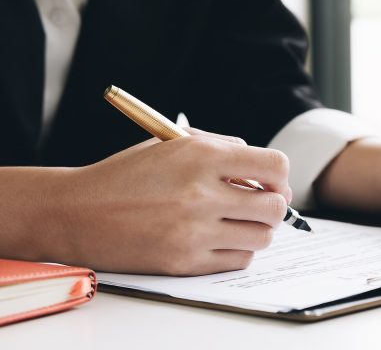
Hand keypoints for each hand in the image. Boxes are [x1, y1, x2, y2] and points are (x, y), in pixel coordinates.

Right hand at [41, 129, 290, 274]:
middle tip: (259, 205)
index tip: (272, 182)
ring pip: (262, 237)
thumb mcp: (173, 144)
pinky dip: (238, 251)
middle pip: (275, 207)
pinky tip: (220, 239)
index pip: (275, 166)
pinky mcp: (185, 262)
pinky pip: (239, 260)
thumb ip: (223, 148)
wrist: (76, 212)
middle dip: (273, 206)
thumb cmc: (128, 174)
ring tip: (238, 222)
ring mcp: (194, 231)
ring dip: (257, 230)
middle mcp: (201, 193)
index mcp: (201, 156)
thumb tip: (268, 171)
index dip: (280, 176)